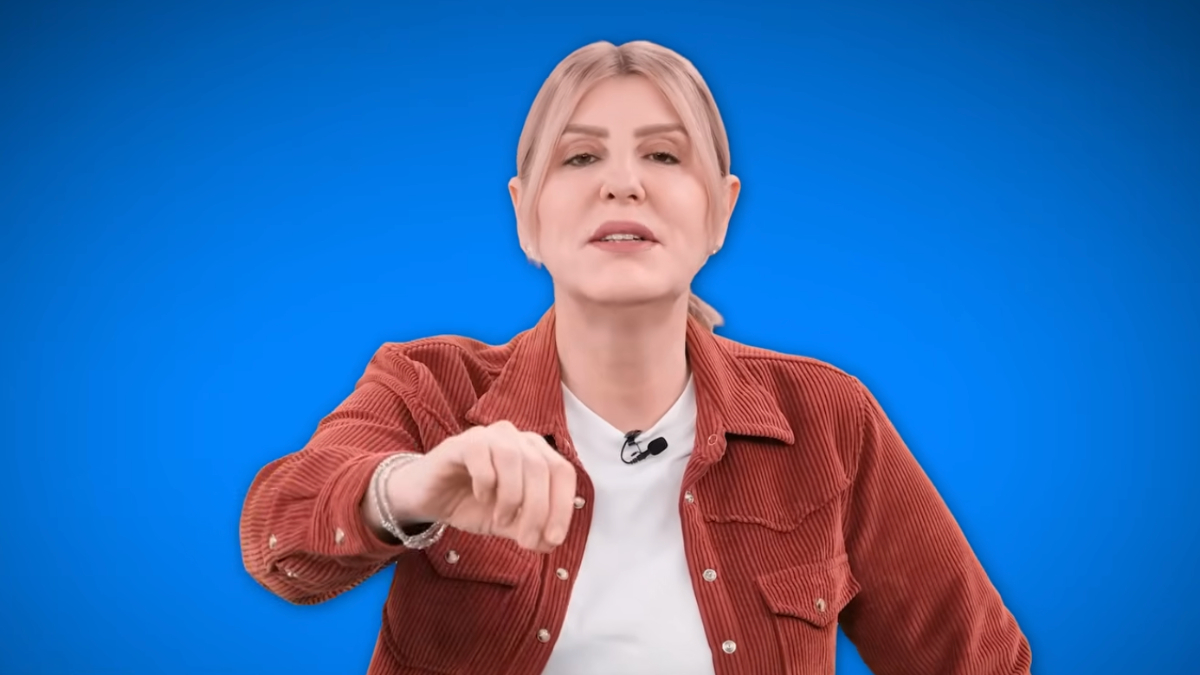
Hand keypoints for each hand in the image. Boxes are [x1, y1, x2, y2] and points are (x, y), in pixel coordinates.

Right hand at [386, 421, 576, 552]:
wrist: (427, 498)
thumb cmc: (470, 503)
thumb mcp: (506, 523)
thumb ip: (529, 529)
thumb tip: (552, 543)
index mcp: (535, 452)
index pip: (562, 473)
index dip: (563, 507)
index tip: (553, 539)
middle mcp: (517, 438)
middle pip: (542, 468)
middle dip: (538, 510)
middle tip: (527, 542)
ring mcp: (490, 435)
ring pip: (516, 459)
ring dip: (512, 498)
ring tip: (500, 521)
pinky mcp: (463, 442)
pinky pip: (483, 456)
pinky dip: (486, 483)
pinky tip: (480, 498)